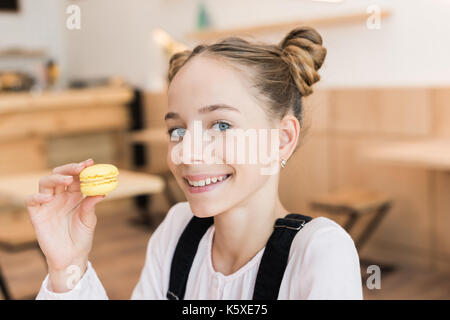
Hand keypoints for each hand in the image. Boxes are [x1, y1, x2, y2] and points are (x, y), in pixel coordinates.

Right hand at [25, 159, 104, 291]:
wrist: (71, 257)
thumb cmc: (82, 238)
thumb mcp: (89, 220)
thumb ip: (91, 205)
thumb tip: (101, 191)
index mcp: (74, 196)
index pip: (75, 177)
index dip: (82, 168)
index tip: (90, 163)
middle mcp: (60, 197)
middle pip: (59, 175)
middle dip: (69, 169)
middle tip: (80, 168)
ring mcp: (47, 204)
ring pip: (45, 183)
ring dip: (55, 178)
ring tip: (68, 180)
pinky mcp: (36, 215)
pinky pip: (31, 200)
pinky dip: (37, 196)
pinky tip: (48, 197)